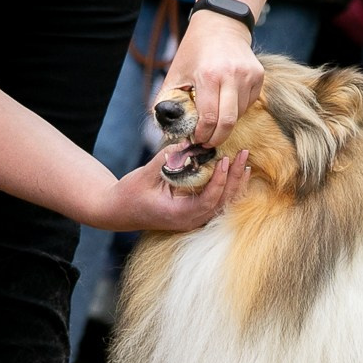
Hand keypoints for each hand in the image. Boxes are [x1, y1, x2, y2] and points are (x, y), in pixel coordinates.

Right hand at [93, 147, 251, 232]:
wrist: (118, 210)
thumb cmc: (129, 193)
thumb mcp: (146, 174)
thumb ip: (167, 159)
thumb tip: (188, 141)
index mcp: (179, 215)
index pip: (209, 199)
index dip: (221, 180)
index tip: (226, 160)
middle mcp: (190, 221)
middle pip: (222, 203)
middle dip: (235, 179)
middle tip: (244, 155)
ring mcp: (193, 220)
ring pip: (223, 205)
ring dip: (235, 184)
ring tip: (245, 164)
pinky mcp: (193, 214)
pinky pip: (216, 203)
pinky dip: (227, 189)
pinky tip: (234, 175)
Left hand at [164, 9, 263, 148]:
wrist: (220, 25)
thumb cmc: (195, 50)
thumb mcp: (176, 72)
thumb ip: (168, 99)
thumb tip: (165, 127)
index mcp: (209, 75)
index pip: (209, 117)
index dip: (203, 134)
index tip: (197, 139)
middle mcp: (232, 75)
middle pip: (229, 122)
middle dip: (217, 138)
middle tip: (208, 142)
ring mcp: (249, 75)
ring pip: (240, 114)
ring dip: (226, 122)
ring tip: (215, 118)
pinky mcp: (259, 76)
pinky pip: (249, 103)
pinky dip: (237, 109)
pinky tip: (226, 101)